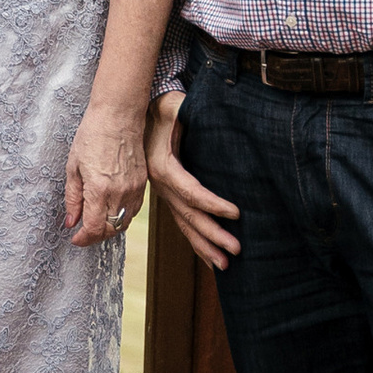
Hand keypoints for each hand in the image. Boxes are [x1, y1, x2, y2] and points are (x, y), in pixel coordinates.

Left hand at [65, 98, 147, 245]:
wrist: (118, 116)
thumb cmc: (92, 135)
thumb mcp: (73, 167)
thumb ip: (73, 198)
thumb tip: (71, 221)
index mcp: (99, 190)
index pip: (94, 229)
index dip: (83, 239)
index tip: (75, 239)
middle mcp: (120, 193)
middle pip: (110, 230)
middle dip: (95, 236)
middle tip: (83, 232)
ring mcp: (134, 189)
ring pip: (124, 223)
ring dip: (110, 228)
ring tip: (96, 221)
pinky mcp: (143, 183)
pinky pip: (134, 210)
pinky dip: (122, 216)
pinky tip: (111, 209)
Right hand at [145, 87, 240, 270]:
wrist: (135, 114)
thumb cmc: (158, 108)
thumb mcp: (172, 106)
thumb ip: (182, 109)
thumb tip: (193, 110)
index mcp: (162, 168)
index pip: (190, 191)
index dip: (213, 204)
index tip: (236, 213)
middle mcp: (161, 185)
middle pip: (188, 216)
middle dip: (212, 235)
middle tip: (236, 250)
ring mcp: (163, 193)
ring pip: (183, 224)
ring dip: (203, 246)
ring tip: (224, 266)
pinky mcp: (168, 194)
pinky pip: (181, 220)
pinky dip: (195, 239)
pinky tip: (209, 255)